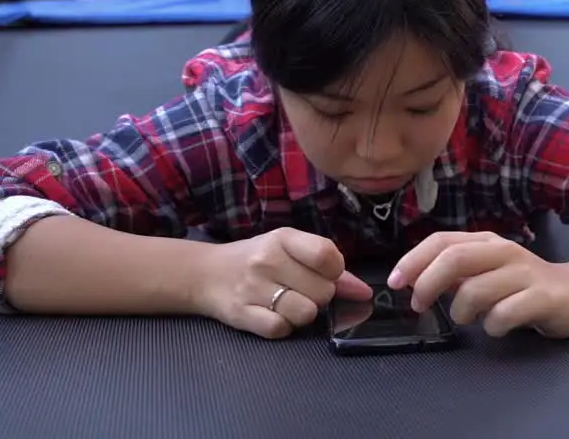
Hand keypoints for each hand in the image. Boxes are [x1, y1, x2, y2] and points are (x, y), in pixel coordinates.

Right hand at [194, 227, 372, 338]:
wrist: (205, 273)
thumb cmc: (256, 259)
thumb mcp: (290, 250)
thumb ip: (327, 266)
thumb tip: (363, 291)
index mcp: (283, 238)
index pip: (328, 256)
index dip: (335, 272)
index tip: (325, 274)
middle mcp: (267, 260)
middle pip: (323, 291)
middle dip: (319, 296)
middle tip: (300, 289)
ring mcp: (252, 288)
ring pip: (305, 313)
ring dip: (302, 314)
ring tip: (287, 303)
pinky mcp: (241, 314)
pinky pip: (280, 329)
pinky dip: (281, 327)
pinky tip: (272, 315)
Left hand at [387, 231, 568, 338]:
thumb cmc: (525, 286)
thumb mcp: (487, 274)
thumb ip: (454, 274)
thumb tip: (415, 279)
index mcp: (487, 243)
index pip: (441, 241)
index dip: (413, 261)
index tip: (396, 283)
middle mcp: (505, 252)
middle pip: (454, 258)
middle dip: (427, 284)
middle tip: (419, 305)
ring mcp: (525, 274)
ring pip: (475, 289)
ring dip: (461, 311)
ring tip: (468, 318)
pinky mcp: (543, 298)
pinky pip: (505, 314)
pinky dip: (492, 326)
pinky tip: (498, 327)